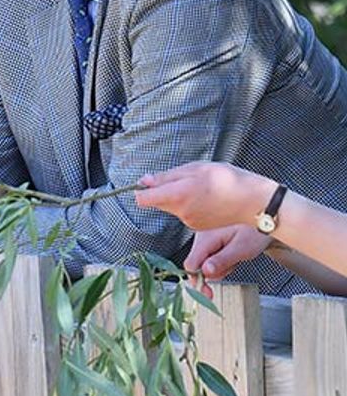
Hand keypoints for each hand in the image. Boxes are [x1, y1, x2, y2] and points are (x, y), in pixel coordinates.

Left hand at [136, 162, 274, 230]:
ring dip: (178, 197)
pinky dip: (189, 205)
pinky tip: (207, 198)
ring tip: (201, 187)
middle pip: (157, 202)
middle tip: (182, 179)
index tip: (149, 183)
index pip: (143, 199)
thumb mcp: (196, 168)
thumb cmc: (227, 179)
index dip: (142, 190)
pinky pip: (184, 213)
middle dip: (162, 191)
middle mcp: (179, 211)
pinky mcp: (196, 226)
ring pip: (172, 207)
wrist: (253, 202)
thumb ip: (167, 176)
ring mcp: (188, 221)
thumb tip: (144, 181)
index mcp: (177, 195)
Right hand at [182, 224, 270, 296]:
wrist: (265, 219)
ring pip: (203, 262)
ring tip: (235, 258)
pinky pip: (209, 257)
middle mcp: (201, 237)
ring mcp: (204, 238)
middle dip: (213, 272)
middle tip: (230, 270)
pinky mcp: (209, 241)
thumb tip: (205, 272)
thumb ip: (222, 261)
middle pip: (196, 265)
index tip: (207, 292)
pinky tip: (231, 255)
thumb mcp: (242, 248)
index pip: (191, 264)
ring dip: (219, 267)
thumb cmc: (256, 230)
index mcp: (206, 237)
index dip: (198, 280)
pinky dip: (220, 261)